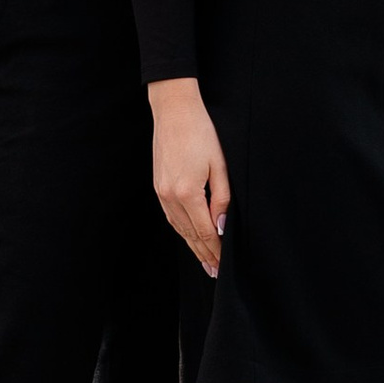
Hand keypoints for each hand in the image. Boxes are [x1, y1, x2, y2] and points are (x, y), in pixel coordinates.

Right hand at [149, 78, 230, 272]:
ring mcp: (161, 192)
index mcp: (187, 192)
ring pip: (179, 228)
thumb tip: (221, 225)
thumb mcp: (220, 164)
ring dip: (192, 246)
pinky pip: (171, 217)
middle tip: (216, 273)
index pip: (204, 232)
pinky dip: (182, 231)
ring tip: (205, 262)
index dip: (216, 250)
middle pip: (190, 235)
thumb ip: (222, 198)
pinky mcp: (158, 186)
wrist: (174, 110)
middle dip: (204, 254)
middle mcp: (170, 196)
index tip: (225, 264)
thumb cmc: (201, 132)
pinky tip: (189, 237)